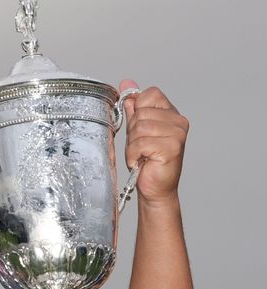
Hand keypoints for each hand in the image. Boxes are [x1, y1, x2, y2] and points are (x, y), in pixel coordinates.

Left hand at [120, 80, 188, 206]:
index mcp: (171, 113)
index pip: (149, 94)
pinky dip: (134, 155)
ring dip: (133, 145)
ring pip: (139, 128)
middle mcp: (179, 121)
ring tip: (142, 155)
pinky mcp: (172, 147)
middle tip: (141, 147)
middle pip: (141, 113)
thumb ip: (133, 107)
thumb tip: (127, 82)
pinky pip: (140, 143)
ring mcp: (178, 134)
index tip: (139, 129)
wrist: (155, 187)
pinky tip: (142, 161)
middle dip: (133, 132)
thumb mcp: (136, 129)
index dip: (137, 110)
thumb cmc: (146, 159)